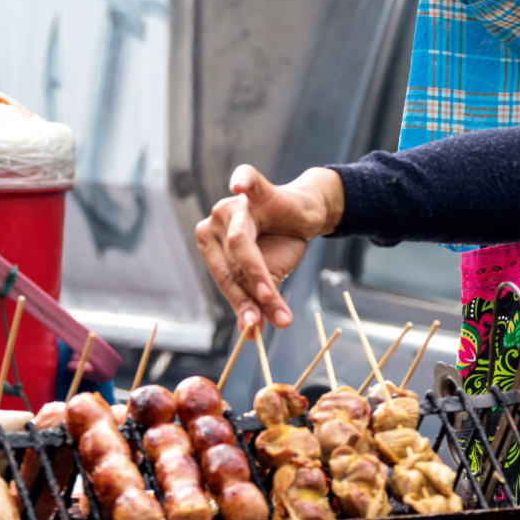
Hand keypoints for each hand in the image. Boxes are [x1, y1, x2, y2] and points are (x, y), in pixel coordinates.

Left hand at [194, 165, 343, 330]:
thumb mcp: (269, 278)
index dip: (238, 304)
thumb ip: (258, 302)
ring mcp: (236, 205)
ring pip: (240, 243)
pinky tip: (238, 185)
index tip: (253, 329)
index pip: (224, 279)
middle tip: (264, 321)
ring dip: (256, 272)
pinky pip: (251, 185)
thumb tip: (251, 337)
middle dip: (248, 295)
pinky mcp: (261, 192)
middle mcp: (216, 223)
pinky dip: (244, 182)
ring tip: (270, 296)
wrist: (307, 216)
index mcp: (212, 244)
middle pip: (230, 265)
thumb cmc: (281, 244)